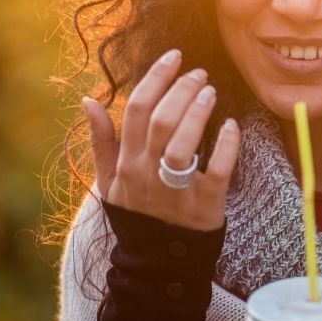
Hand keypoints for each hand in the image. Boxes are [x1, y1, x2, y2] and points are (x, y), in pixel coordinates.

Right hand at [83, 48, 240, 230]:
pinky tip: (232, 126)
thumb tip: (89, 100)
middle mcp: (147, 174)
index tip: (173, 58)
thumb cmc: (137, 215)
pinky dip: (227, 146)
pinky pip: (218, 170)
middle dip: (181, 89)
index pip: (135, 110)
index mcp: (126, 164)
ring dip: (199, 112)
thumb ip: (101, 142)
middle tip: (199, 73)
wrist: (158, 262)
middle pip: (161, 120)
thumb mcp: (109, 182)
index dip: (155, 78)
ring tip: (211, 92)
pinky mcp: (205, 205)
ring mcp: (176, 190)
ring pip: (184, 143)